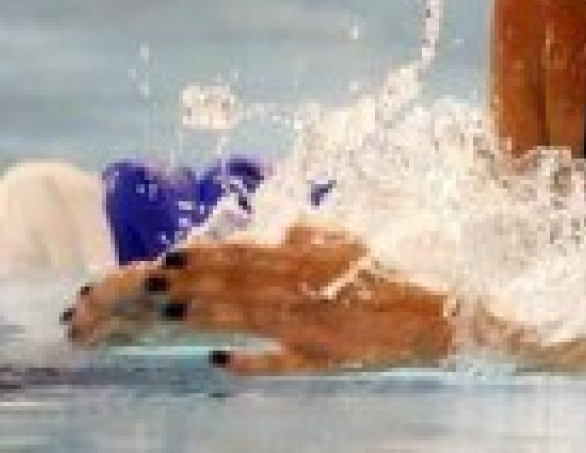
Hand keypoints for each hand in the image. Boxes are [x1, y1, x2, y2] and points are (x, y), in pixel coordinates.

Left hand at [64, 226, 452, 373]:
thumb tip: (287, 226)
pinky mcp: (322, 357)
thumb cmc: (391, 279)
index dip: (209, 253)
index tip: (173, 252)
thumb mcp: (355, 246)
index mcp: (312, 259)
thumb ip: (319, 235)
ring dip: (206, 314)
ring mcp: (311, 325)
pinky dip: (248, 359)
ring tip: (168, 311)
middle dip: (194, 279)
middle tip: (154, 278)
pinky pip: (278, 359)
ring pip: (249, 316)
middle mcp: (306, 289)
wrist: (431, 318)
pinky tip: (217, 359)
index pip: (249, 253)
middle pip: (239, 282)